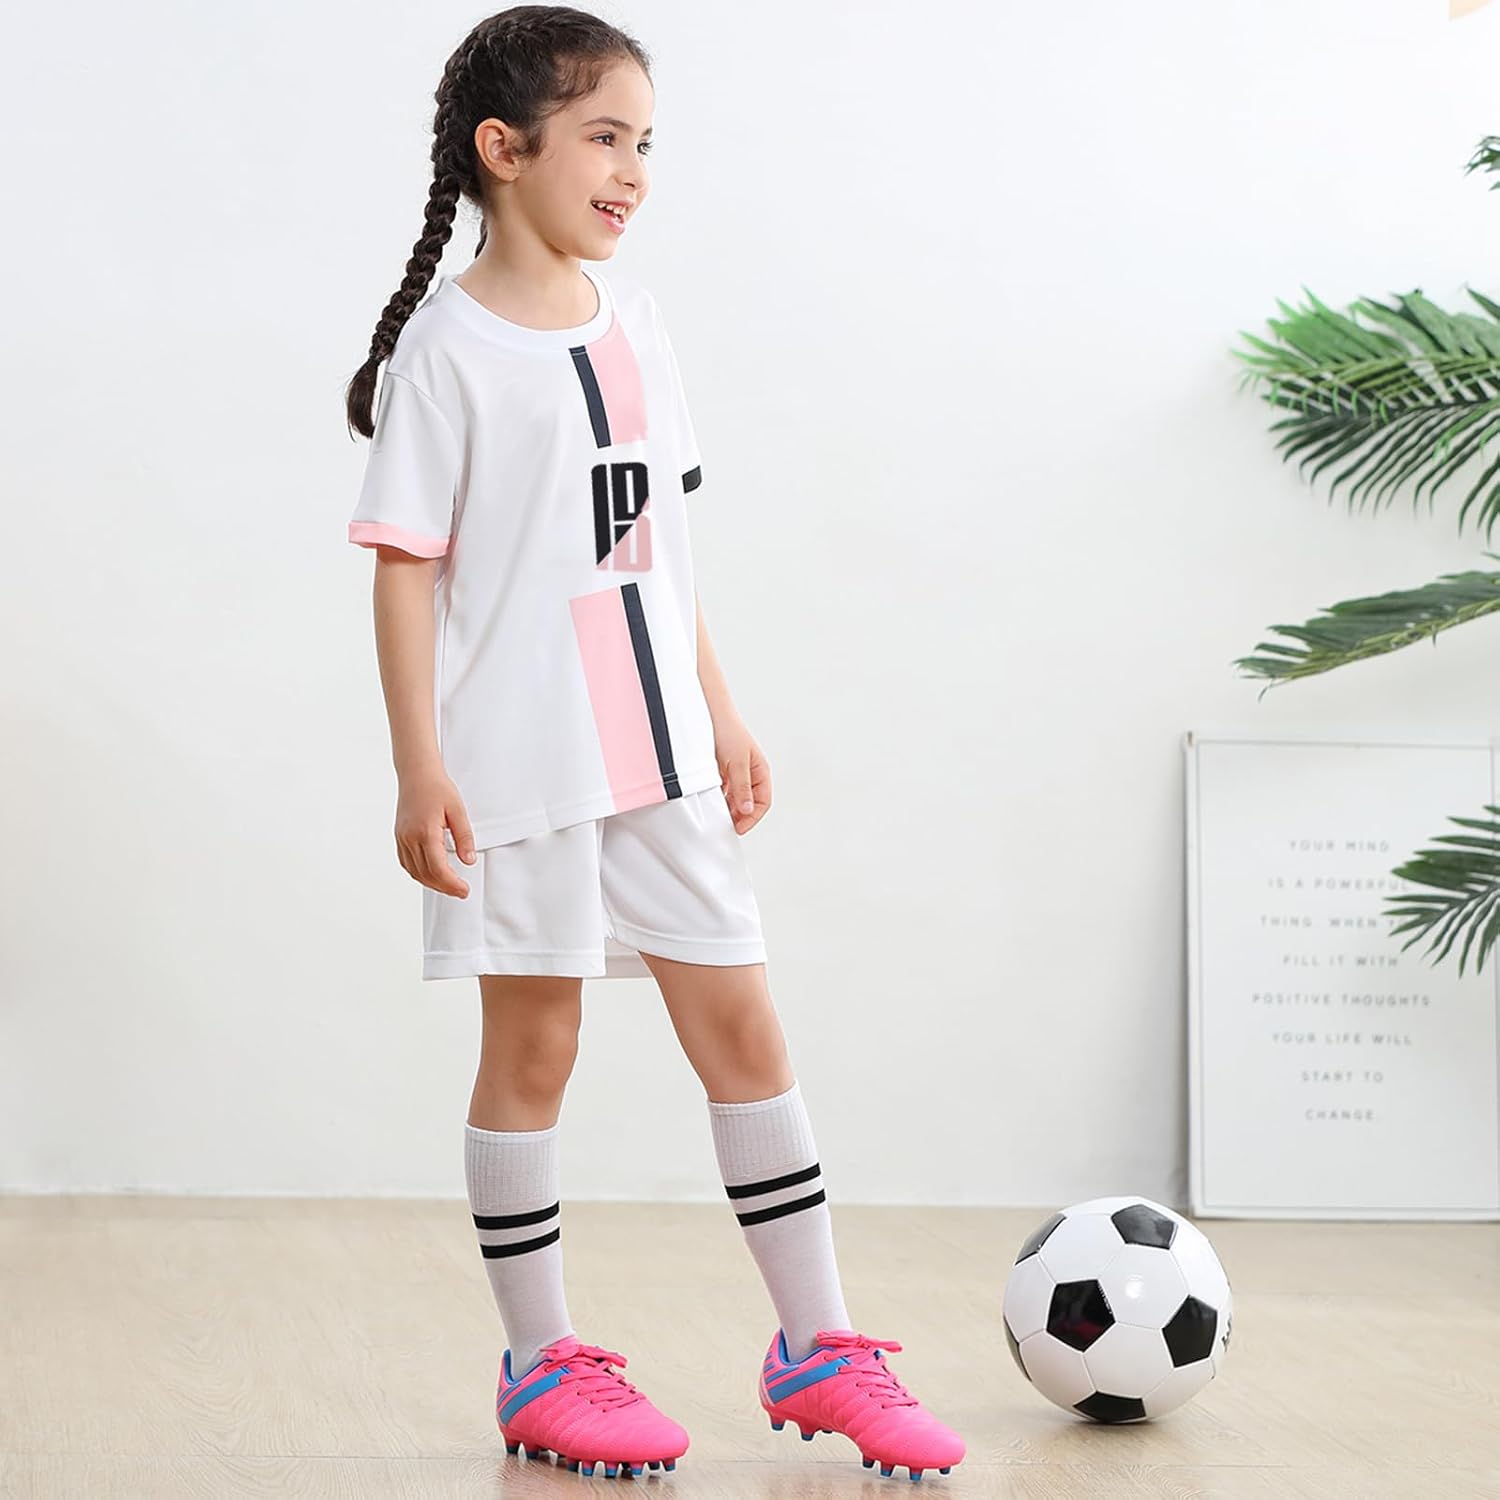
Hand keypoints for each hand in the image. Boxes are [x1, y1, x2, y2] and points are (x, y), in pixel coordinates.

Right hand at [395, 764, 475, 896]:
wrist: (416, 774)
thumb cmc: (438, 788)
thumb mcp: (458, 810)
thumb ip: (464, 837)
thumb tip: (469, 860)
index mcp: (426, 832)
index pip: (438, 869)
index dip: (452, 884)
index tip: (464, 890)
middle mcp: (410, 838)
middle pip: (426, 874)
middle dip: (445, 887)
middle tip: (461, 891)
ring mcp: (402, 838)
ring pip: (415, 872)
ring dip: (432, 883)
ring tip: (449, 885)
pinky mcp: (399, 837)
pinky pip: (406, 863)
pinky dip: (419, 874)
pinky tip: (431, 875)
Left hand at [713, 716, 771, 833]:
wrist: (710, 713)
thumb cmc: (727, 731)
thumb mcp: (737, 762)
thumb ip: (742, 787)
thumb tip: (747, 810)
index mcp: (760, 771)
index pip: (763, 802)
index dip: (752, 818)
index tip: (739, 828)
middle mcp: (750, 773)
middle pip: (750, 803)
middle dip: (740, 816)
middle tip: (727, 826)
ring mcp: (736, 773)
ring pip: (736, 799)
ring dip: (729, 808)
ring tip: (718, 816)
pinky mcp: (722, 771)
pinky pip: (724, 791)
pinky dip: (719, 799)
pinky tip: (711, 802)